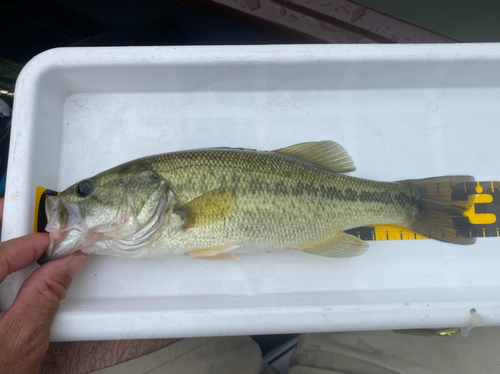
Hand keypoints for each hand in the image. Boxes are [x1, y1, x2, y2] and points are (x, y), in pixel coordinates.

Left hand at [0, 197, 87, 373]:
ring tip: (27, 242)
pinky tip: (12, 266)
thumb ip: (45, 295)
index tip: (55, 241)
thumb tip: (66, 264)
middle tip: (28, 212)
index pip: (1, 252)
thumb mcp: (21, 339)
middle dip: (7, 225)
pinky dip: (2, 265)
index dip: (32, 241)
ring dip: (5, 247)